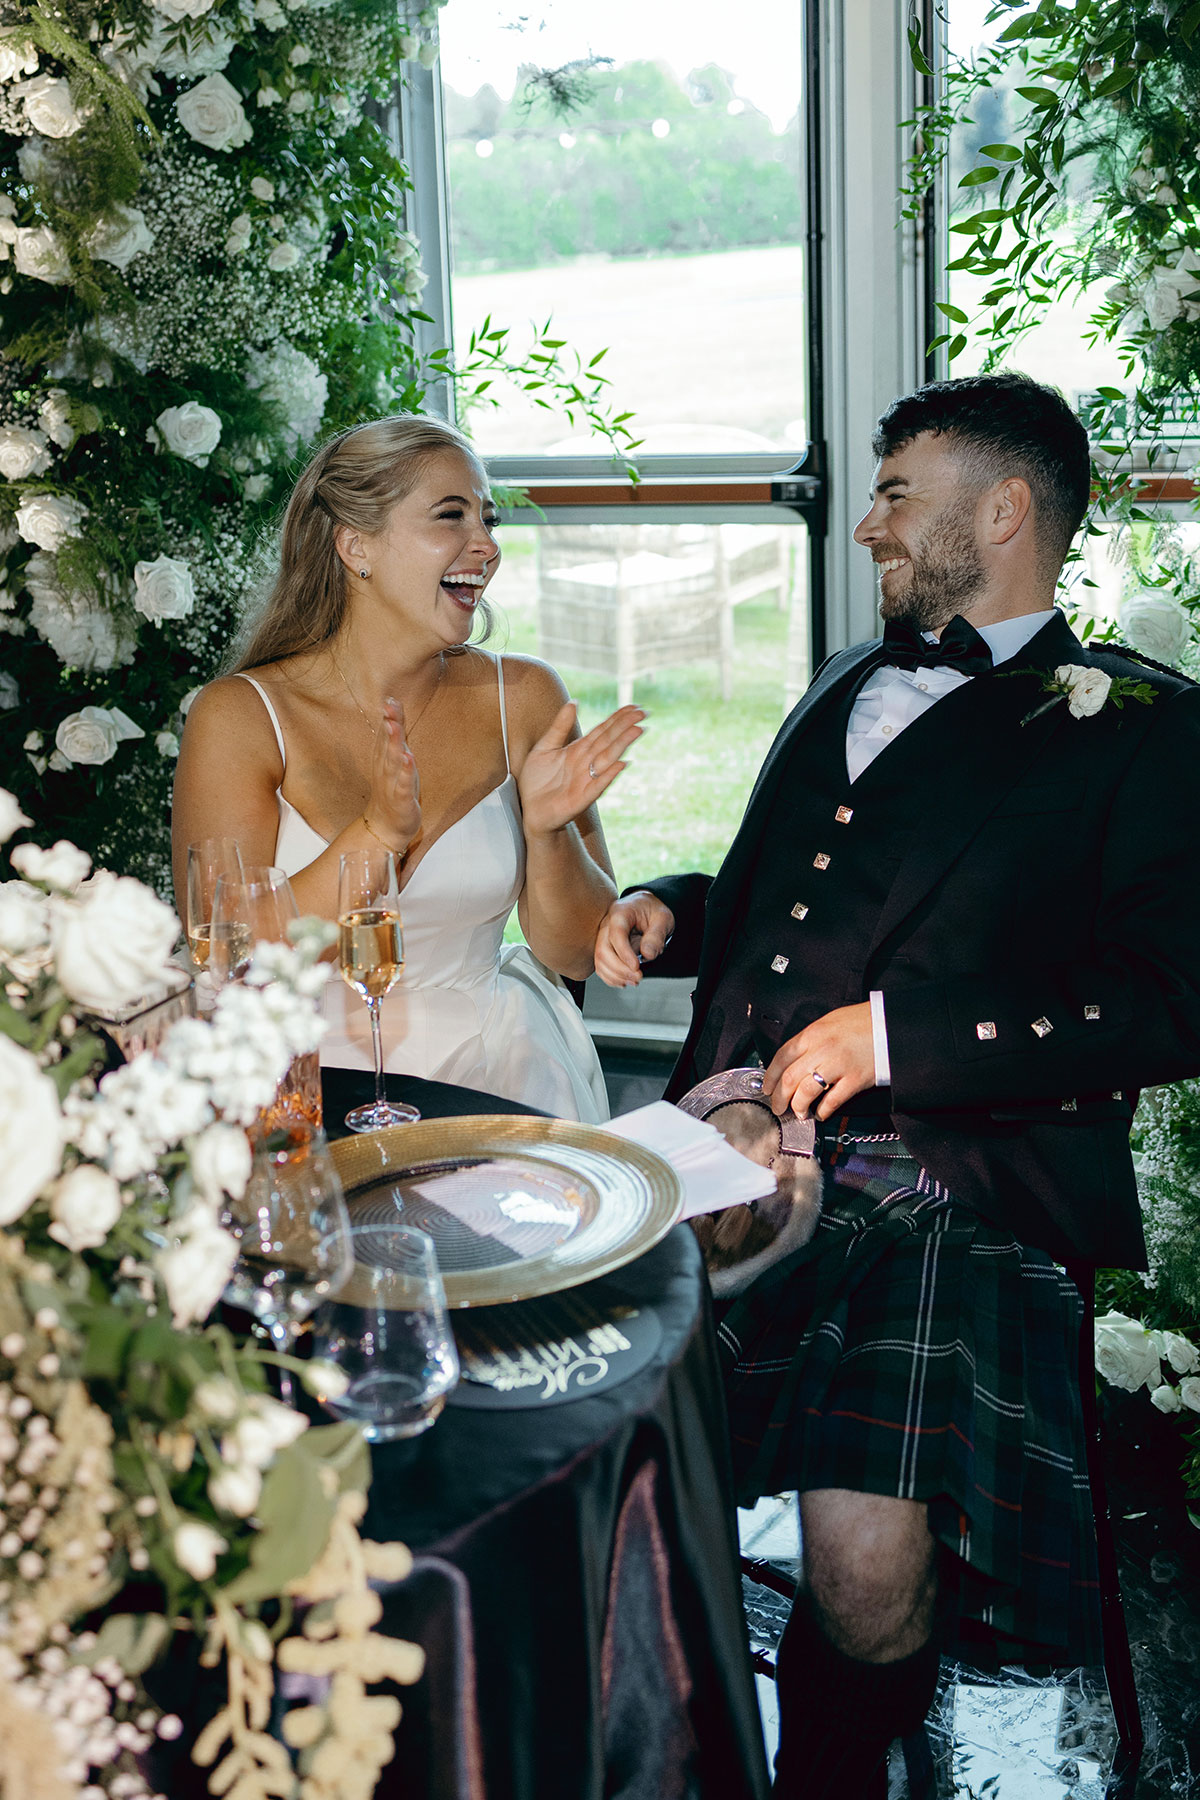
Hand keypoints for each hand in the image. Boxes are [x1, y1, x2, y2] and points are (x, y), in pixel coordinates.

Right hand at [365, 697, 420, 850]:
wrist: (386, 827)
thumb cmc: (393, 792)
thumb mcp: (395, 764)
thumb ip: (394, 740)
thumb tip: (393, 716)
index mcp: (383, 760)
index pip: (385, 734)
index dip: (389, 717)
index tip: (391, 698)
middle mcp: (385, 769)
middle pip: (387, 744)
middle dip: (389, 725)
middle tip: (389, 707)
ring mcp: (392, 785)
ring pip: (392, 762)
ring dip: (393, 744)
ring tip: (394, 727)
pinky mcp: (401, 800)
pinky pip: (403, 785)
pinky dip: (406, 772)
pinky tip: (409, 759)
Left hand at [518, 701, 644, 837]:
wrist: (529, 810)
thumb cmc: (536, 781)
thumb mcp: (544, 748)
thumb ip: (559, 727)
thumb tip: (574, 702)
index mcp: (578, 750)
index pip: (602, 731)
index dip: (617, 719)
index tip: (633, 706)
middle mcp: (586, 763)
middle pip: (608, 741)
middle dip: (625, 727)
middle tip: (642, 712)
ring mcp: (586, 780)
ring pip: (607, 759)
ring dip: (622, 745)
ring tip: (637, 730)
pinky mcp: (582, 798)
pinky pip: (598, 785)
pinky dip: (608, 775)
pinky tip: (621, 764)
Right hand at [594, 891, 674, 986]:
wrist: (645, 909)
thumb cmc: (653, 911)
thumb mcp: (663, 918)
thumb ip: (657, 935)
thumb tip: (647, 954)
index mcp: (621, 912)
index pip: (616, 934)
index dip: (624, 953)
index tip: (636, 967)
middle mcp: (607, 925)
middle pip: (603, 949)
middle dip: (620, 968)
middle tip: (638, 977)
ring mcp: (603, 937)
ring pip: (600, 960)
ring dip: (615, 976)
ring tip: (634, 981)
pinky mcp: (604, 949)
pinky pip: (601, 966)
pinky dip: (611, 977)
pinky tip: (625, 981)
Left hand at [762, 1003, 875, 1120]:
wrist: (890, 1025)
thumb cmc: (861, 1022)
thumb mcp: (829, 1022)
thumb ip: (810, 1040)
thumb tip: (794, 1060)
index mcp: (813, 1034)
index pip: (782, 1057)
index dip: (771, 1076)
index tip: (767, 1088)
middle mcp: (822, 1049)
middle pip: (790, 1078)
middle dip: (780, 1098)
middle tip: (778, 1107)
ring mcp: (838, 1065)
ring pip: (807, 1092)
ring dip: (799, 1106)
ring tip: (799, 1113)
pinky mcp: (855, 1080)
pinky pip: (832, 1101)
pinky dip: (823, 1111)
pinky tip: (820, 1114)